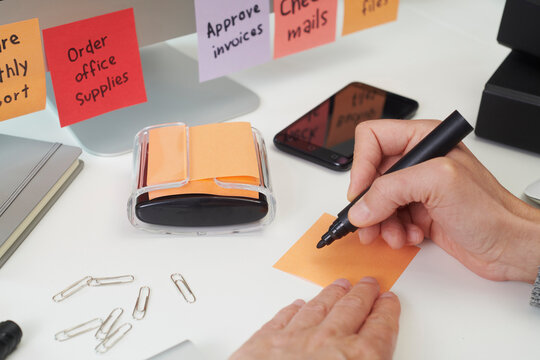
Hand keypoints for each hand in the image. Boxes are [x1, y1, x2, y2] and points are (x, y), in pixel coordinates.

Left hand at [230, 278, 399, 359]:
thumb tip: (374, 357)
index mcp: (359, 359)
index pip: (380, 329)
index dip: (386, 311)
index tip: (388, 300)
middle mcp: (327, 342)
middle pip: (350, 310)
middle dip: (362, 295)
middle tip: (367, 284)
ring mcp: (294, 339)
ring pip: (317, 308)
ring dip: (331, 295)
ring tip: (339, 286)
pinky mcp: (263, 344)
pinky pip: (282, 319)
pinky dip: (292, 310)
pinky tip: (298, 305)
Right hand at [347, 119, 539, 282]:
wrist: (510, 247)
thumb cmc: (491, 211)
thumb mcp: (439, 185)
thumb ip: (392, 189)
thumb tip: (361, 206)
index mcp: (424, 140)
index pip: (372, 139)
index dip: (361, 165)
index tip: (360, 193)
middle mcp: (418, 162)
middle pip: (370, 174)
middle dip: (369, 201)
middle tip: (370, 222)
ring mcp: (418, 188)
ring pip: (376, 201)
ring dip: (381, 222)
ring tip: (396, 234)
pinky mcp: (418, 211)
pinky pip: (388, 219)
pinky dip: (393, 231)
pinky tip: (411, 236)